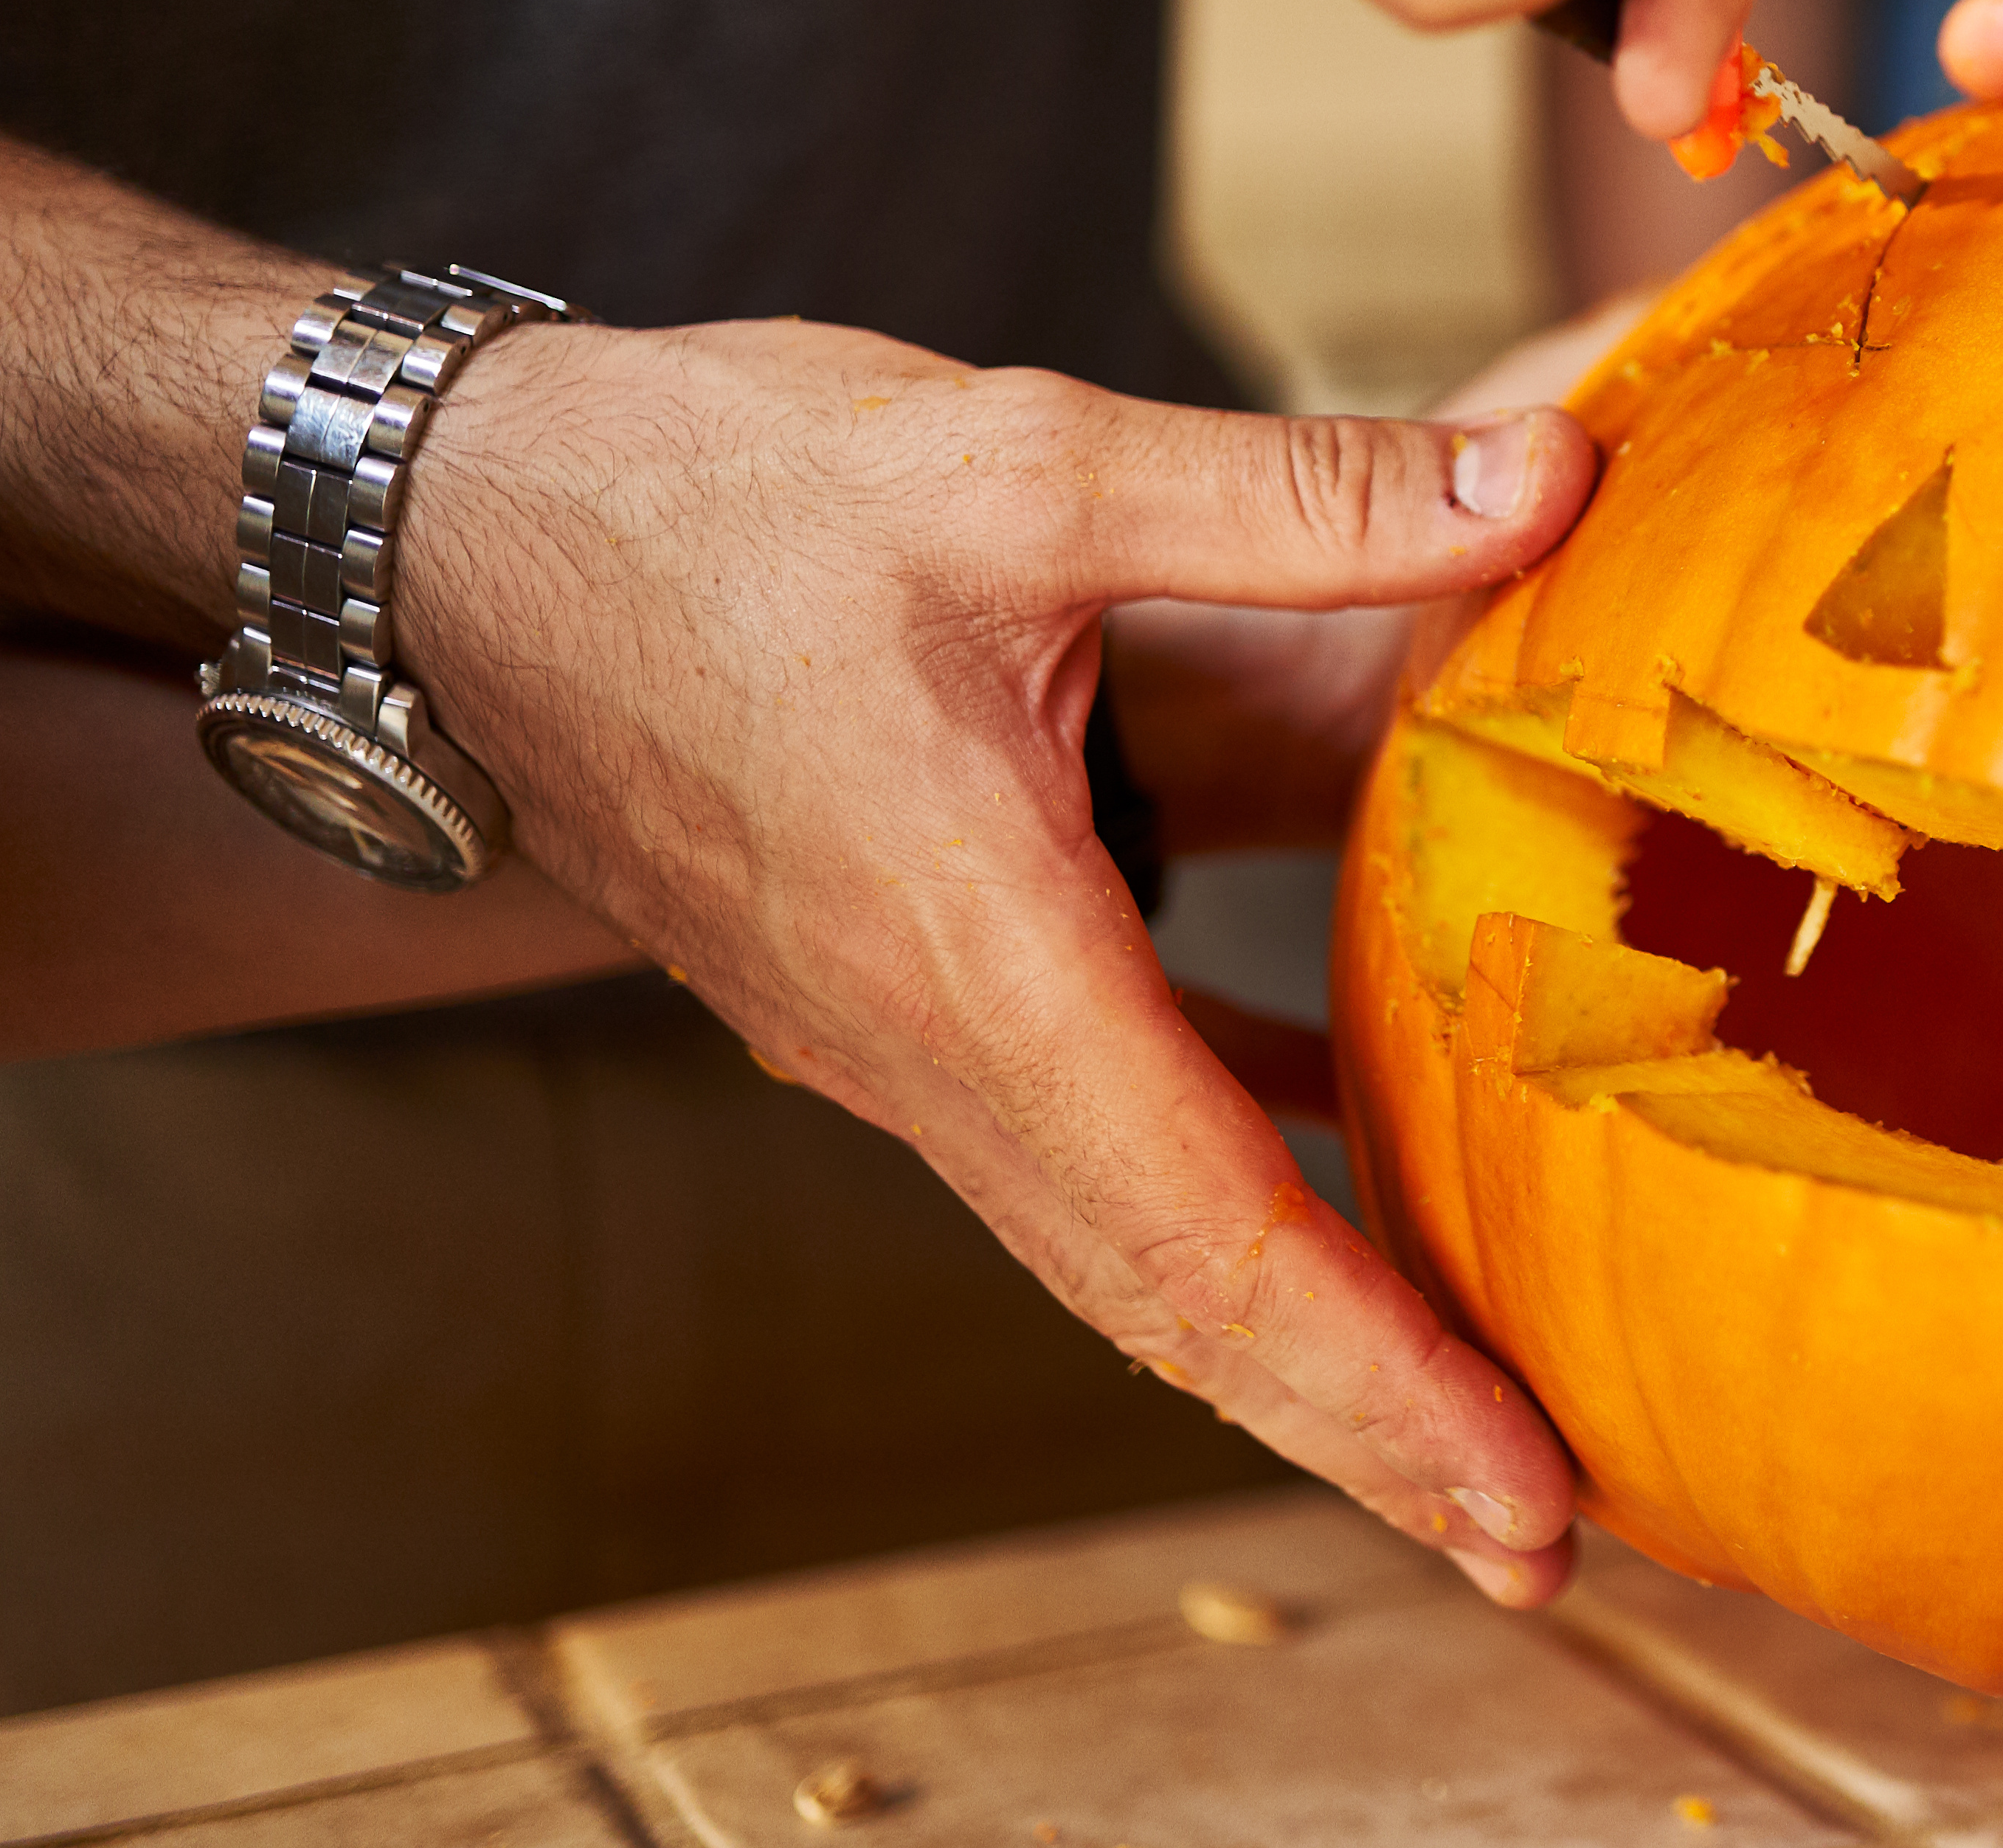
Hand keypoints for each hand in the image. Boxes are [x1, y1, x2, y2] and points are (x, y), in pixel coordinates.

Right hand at [396, 317, 1602, 1600]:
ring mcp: (898, 1044)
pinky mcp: (892, 999)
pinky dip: (1220, 1203)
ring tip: (1471, 1434)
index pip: (1207, 1231)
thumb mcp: (1024, 456)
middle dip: (1370, 1434)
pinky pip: (1084, 1153)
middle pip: (1177, 1306)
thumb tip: (1556, 480)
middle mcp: (926, 1049)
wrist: (446, 535)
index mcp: (971, 953)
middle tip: (1544, 1546)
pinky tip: (1344, 1186)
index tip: (1519, 1490)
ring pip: (1129, 1252)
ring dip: (1303, 1351)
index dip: (1380, 1373)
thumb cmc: (705, 493)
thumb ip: (1304, 494)